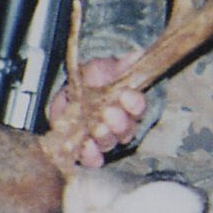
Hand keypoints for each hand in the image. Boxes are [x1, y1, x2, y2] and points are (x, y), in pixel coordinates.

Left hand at [49, 53, 145, 167]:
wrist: (74, 89)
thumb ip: (118, 65)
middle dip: (118, 122)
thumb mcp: (104, 66)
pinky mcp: (86, 148)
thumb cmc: (95, 78)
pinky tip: (85, 147)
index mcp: (128, 104)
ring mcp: (103, 138)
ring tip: (96, 129)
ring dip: (103, 137)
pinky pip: (92, 158)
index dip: (134, 103)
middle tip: (109, 112)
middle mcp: (119, 125)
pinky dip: (89, 155)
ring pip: (109, 143)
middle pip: (125, 130)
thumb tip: (136, 55)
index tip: (126, 95)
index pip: (138, 106)